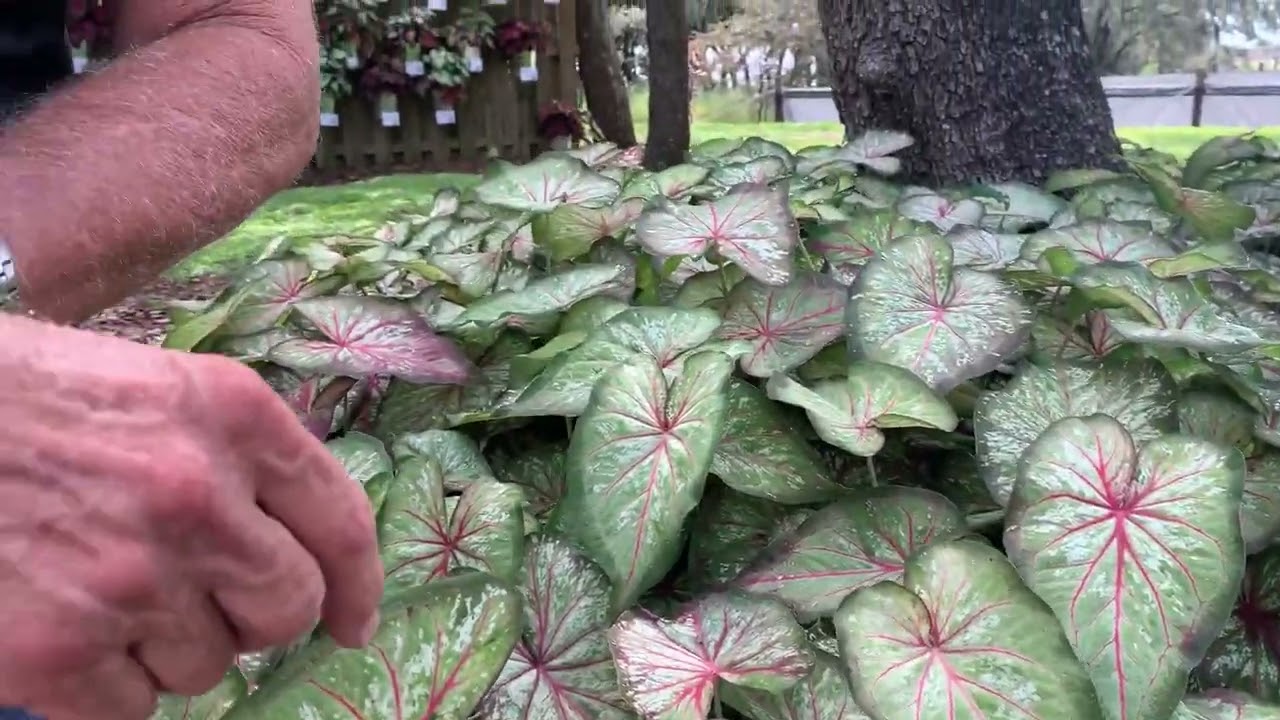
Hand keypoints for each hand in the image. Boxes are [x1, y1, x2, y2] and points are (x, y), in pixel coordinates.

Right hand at [0, 316, 382, 719]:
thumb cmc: (21, 396)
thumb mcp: (150, 387)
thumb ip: (233, 455)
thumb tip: (289, 543)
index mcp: (232, 416)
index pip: (340, 520)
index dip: (358, 583)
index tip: (356, 620)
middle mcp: (198, 496)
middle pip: (287, 609)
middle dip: (254, 617)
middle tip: (202, 600)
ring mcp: (129, 577)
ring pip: (208, 666)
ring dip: (170, 646)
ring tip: (102, 590)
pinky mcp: (58, 650)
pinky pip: (133, 709)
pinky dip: (107, 688)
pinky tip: (66, 632)